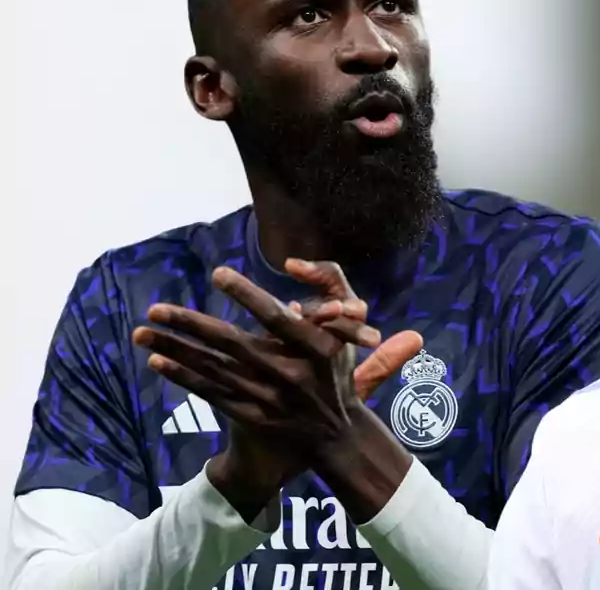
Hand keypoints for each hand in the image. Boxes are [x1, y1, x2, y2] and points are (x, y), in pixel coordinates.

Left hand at [132, 262, 421, 517]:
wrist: (336, 436)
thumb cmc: (336, 377)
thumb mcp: (345, 342)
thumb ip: (326, 316)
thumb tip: (292, 302)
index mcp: (316, 349)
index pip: (276, 317)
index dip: (247, 294)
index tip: (218, 273)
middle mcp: (289, 374)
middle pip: (232, 344)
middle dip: (190, 325)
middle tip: (155, 309)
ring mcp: (268, 398)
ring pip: (214, 369)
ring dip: (175, 350)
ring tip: (143, 333)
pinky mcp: (251, 417)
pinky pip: (211, 394)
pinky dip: (184, 377)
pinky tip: (158, 362)